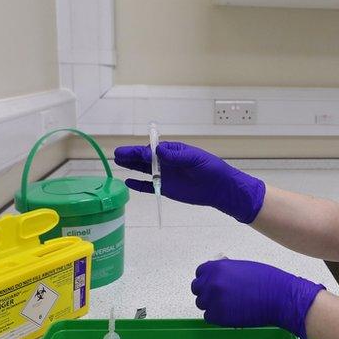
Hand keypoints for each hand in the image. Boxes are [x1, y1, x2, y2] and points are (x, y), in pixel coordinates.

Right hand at [114, 142, 265, 223]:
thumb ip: (177, 156)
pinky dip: (139, 185)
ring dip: (132, 167)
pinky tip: (128, 182)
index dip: (142, 151)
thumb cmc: (211, 169)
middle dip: (131, 156)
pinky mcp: (166, 188)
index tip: (134, 153)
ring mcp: (165, 175)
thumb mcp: (195, 159)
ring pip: (144, 170)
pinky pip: (149, 186)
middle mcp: (167, 162)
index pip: (154, 149)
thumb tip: (159, 151)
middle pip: (145, 158)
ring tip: (117, 162)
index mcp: (174, 151)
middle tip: (117, 154)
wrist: (221, 189)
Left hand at [191, 259, 324, 338]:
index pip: (200, 273)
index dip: (207, 278)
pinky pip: (209, 317)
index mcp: (218, 268)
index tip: (212, 283)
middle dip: (206, 292)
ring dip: (212, 305)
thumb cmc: (268, 281)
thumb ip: (226, 271)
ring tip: (228, 305)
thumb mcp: (243, 267)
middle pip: (197, 289)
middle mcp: (212, 283)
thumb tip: (219, 276)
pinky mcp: (219, 316)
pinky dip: (218, 316)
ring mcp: (214, 300)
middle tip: (219, 296)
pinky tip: (231, 313)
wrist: (280, 297)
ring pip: (202, 304)